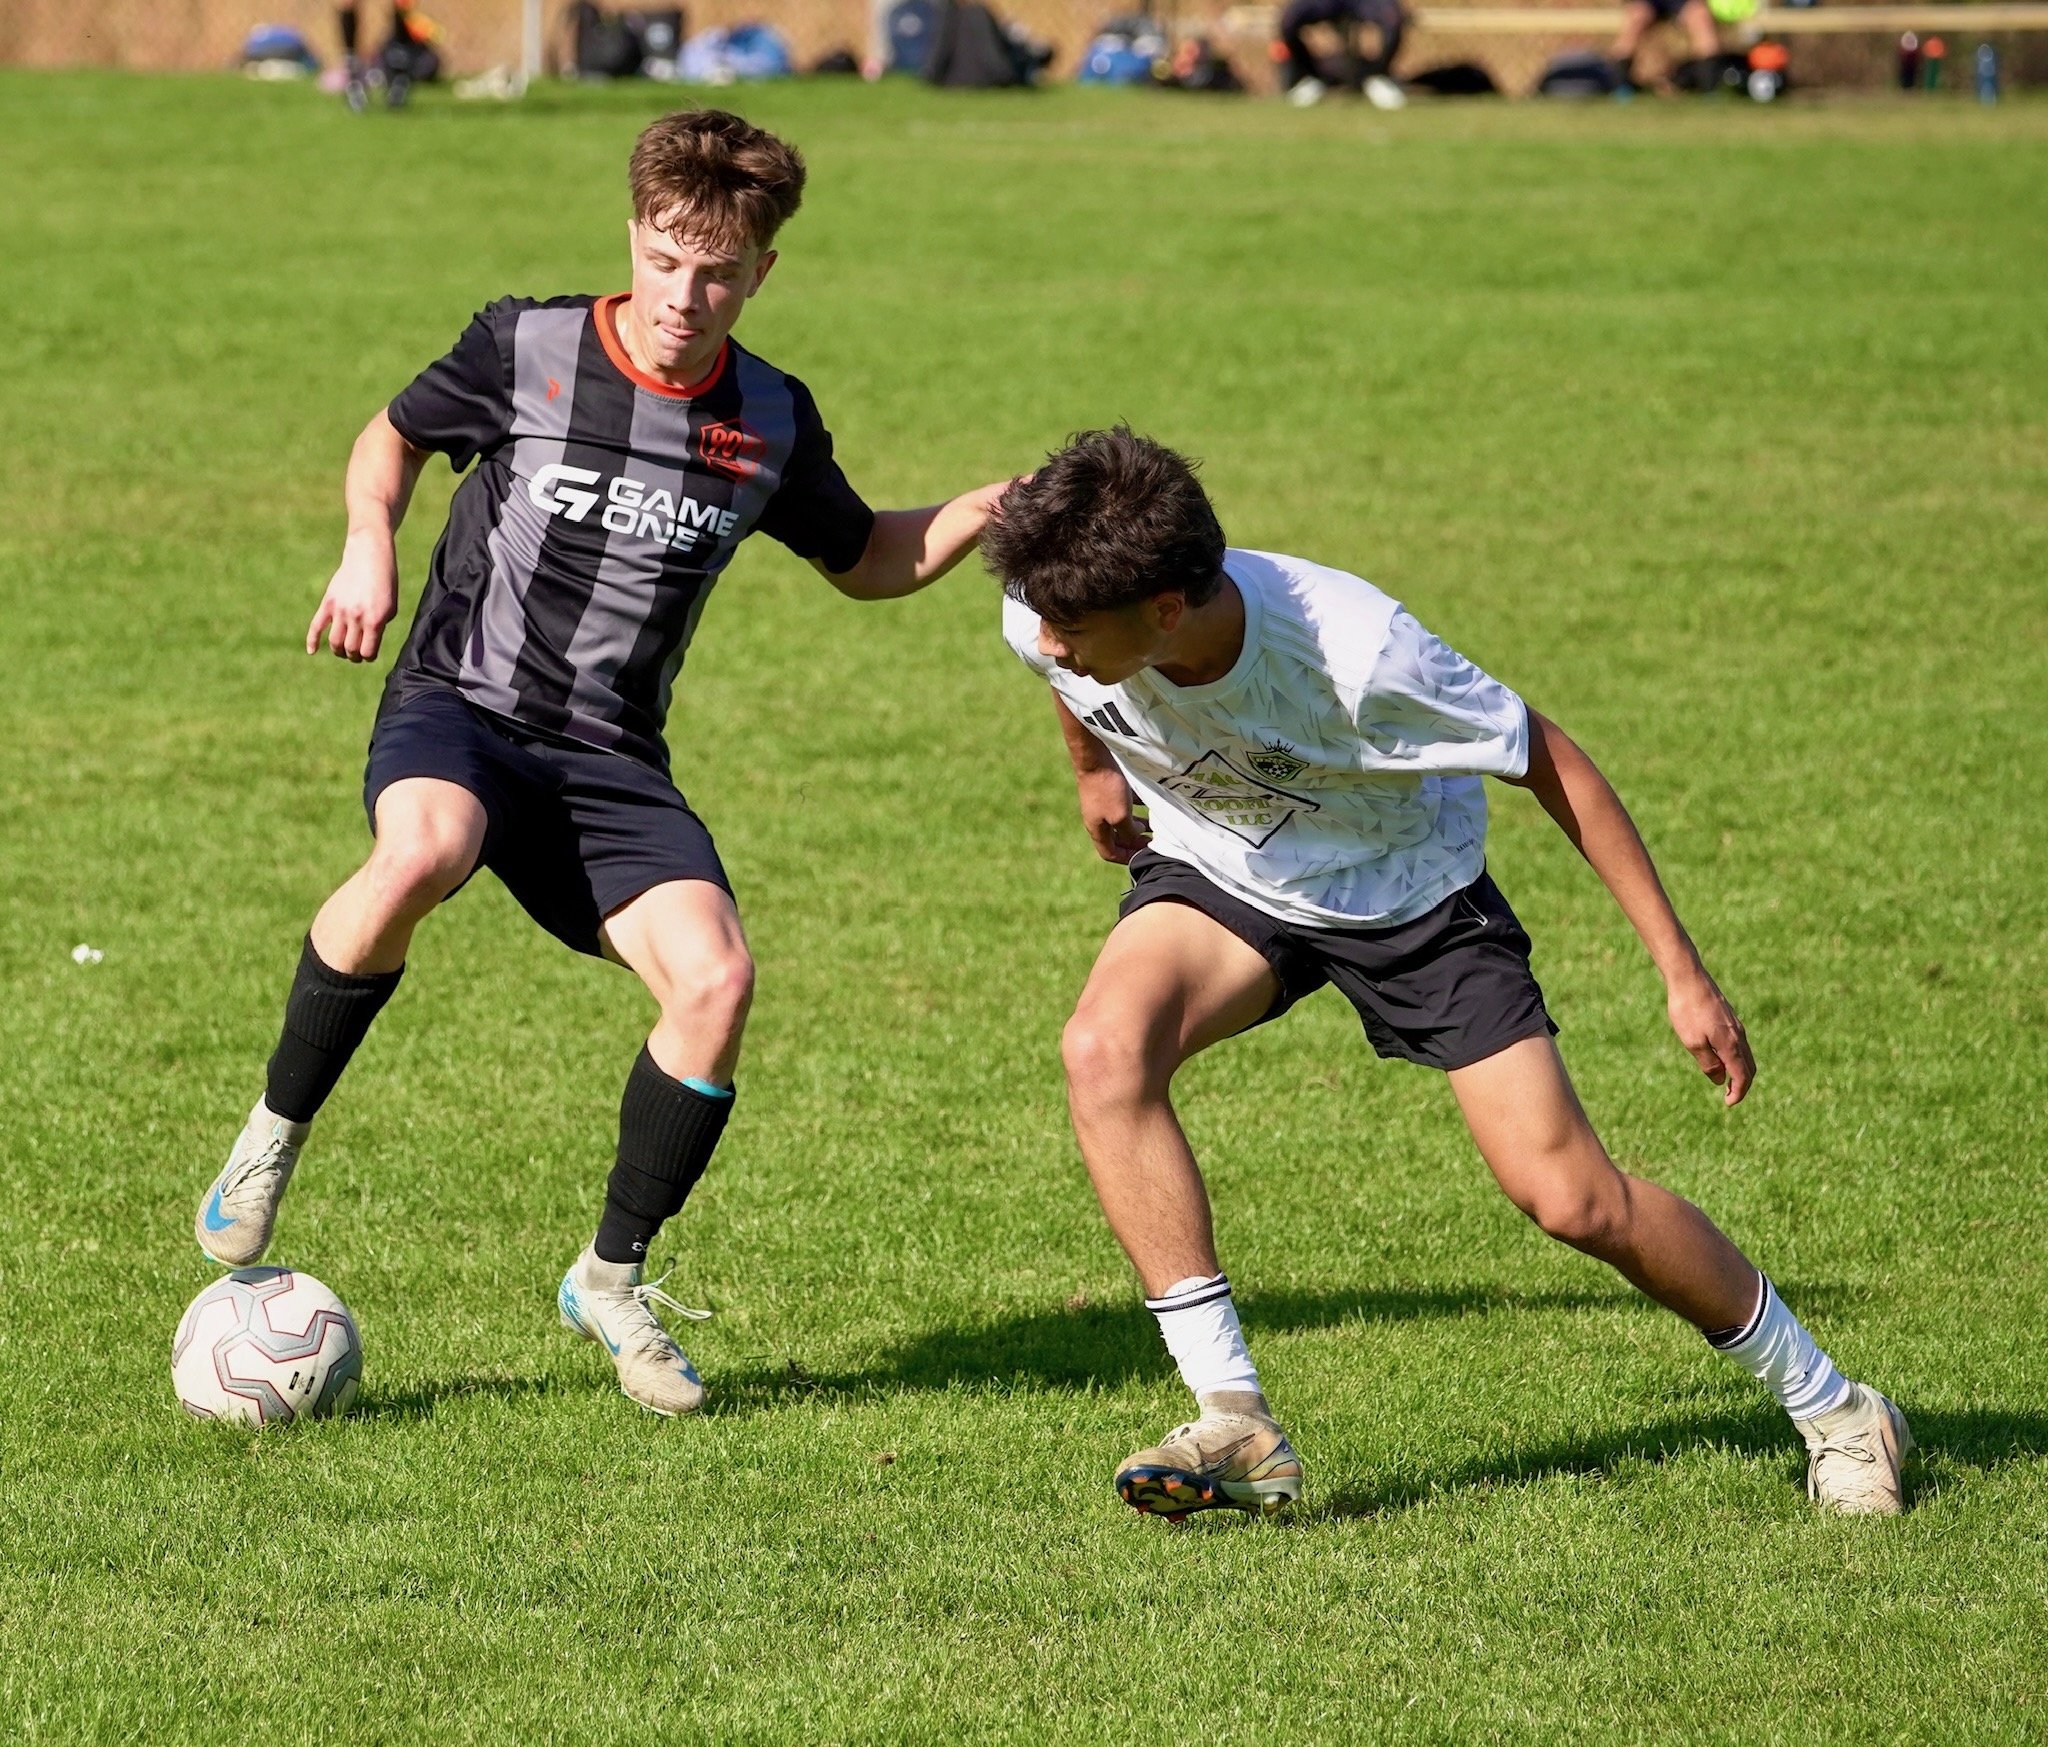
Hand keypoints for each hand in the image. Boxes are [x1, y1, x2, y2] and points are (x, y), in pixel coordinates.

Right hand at [307, 530, 398, 661]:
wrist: (369, 557)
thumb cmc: (385, 583)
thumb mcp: (390, 607)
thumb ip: (380, 626)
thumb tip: (367, 644)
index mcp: (375, 620)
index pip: (368, 651)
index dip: (369, 656)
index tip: (369, 654)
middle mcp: (356, 617)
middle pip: (350, 649)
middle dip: (354, 655)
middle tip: (357, 653)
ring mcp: (340, 610)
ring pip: (334, 642)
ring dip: (339, 651)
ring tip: (343, 650)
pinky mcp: (328, 603)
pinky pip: (316, 626)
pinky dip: (312, 640)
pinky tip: (312, 652)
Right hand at [1077, 767, 1149, 863]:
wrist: (1094, 758)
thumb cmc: (1106, 789)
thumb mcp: (1120, 816)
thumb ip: (1129, 832)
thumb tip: (1135, 836)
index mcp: (1097, 830)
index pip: (1109, 853)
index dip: (1126, 858)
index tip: (1143, 856)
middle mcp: (1097, 819)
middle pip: (1115, 839)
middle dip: (1133, 842)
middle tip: (1151, 841)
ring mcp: (1101, 804)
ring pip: (1120, 822)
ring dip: (1136, 826)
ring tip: (1152, 825)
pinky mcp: (1106, 791)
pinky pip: (1122, 805)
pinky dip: (1135, 808)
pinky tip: (1147, 803)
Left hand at [1667, 965, 1754, 1106]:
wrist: (1689, 978)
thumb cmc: (1687, 1011)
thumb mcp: (1692, 1042)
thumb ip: (1708, 1063)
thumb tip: (1719, 1080)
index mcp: (1731, 1045)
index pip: (1742, 1076)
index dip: (1738, 1093)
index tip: (1728, 1104)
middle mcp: (1739, 1036)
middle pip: (1749, 1067)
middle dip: (1742, 1085)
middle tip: (1729, 1096)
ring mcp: (1736, 1026)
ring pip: (1745, 1055)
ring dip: (1739, 1071)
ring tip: (1725, 1079)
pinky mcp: (1729, 1018)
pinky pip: (1739, 1044)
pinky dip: (1735, 1057)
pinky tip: (1720, 1057)